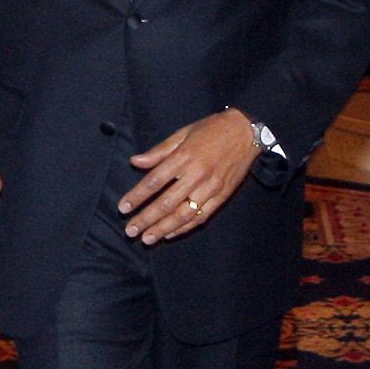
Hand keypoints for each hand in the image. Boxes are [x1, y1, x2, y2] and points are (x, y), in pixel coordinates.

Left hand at [118, 107, 257, 245]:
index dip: (137, 196)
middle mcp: (197, 175)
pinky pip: (201, 217)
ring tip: (147, 238)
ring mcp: (210, 188)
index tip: (123, 208)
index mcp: (184, 157)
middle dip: (146, 219)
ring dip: (163, 229)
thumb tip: (135, 162)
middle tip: (130, 230)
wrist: (246, 131)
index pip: (154, 181)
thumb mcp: (182, 134)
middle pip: (166, 203)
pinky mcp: (222, 196)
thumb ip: (159, 151)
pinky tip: (170, 234)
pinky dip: (184, 228)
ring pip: (183, 214)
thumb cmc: (211, 130)